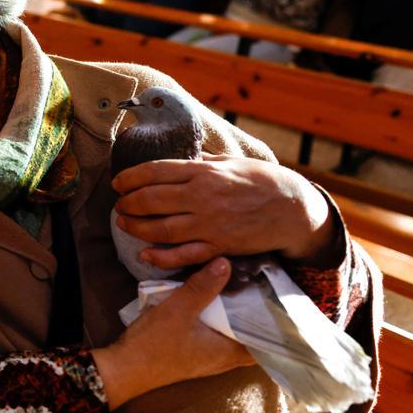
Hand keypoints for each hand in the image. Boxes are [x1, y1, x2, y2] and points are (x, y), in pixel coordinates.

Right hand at [93, 258, 253, 407]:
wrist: (124, 368)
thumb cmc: (154, 343)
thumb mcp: (179, 309)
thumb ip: (202, 286)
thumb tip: (226, 262)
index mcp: (228, 353)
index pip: (263, 340)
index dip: (269, 320)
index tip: (270, 297)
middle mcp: (223, 360)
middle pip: (248, 337)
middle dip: (250, 315)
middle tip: (252, 287)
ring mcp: (207, 360)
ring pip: (230, 337)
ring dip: (231, 319)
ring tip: (232, 291)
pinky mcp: (192, 356)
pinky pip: (214, 338)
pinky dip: (217, 323)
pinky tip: (207, 305)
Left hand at [112, 154, 338, 268]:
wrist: (294, 209)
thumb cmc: (263, 181)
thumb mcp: (232, 161)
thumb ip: (204, 161)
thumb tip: (183, 156)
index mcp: (204, 172)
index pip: (155, 172)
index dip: (129, 178)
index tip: (117, 183)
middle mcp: (202, 197)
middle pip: (151, 200)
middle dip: (128, 203)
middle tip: (119, 205)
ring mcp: (210, 224)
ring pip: (160, 229)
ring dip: (136, 227)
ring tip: (124, 224)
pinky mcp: (219, 247)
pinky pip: (183, 255)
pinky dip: (160, 257)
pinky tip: (145, 254)